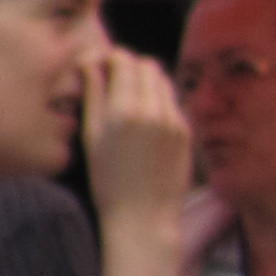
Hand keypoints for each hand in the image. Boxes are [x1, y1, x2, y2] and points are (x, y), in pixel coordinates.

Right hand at [79, 48, 192, 230]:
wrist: (143, 217)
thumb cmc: (108, 182)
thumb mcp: (92, 138)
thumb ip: (93, 96)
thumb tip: (90, 64)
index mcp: (124, 110)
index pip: (124, 61)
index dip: (111, 58)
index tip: (100, 67)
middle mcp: (153, 109)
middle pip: (147, 66)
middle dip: (130, 67)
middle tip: (114, 81)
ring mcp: (174, 119)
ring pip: (163, 81)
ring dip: (146, 81)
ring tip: (129, 100)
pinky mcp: (186, 131)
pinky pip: (171, 102)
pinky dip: (157, 101)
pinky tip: (144, 121)